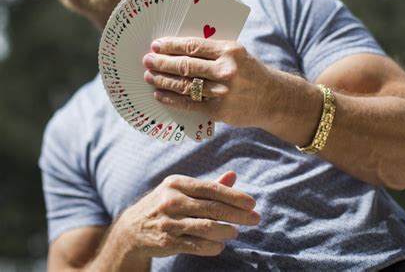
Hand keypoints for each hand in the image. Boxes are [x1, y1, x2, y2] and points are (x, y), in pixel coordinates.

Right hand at [115, 171, 259, 257]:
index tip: (252, 203)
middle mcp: (172, 201)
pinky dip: (212, 246)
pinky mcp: (167, 241)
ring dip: (227, 231)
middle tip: (255, 219)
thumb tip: (233, 175)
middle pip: (212, 208)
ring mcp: (169, 222)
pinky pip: (196, 245)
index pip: (212, 189)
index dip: (235, 196)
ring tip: (236, 232)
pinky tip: (221, 245)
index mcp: (177, 183)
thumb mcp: (181, 190)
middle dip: (238, 215)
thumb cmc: (164, 205)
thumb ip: (208, 185)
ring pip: (206, 227)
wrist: (132, 229)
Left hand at [142, 37, 277, 127]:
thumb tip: (179, 49)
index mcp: (230, 51)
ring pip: (185, 85)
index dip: (171, 46)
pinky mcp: (220, 110)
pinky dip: (172, 99)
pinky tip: (160, 94)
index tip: (156, 45)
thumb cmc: (251, 73)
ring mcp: (222, 92)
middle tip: (147, 60)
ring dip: (163, 81)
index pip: (193, 46)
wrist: (273, 98)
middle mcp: (226, 71)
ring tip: (149, 77)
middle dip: (162, 63)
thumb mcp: (238, 54)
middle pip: (186, 66)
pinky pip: (190, 104)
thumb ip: (214, 52)